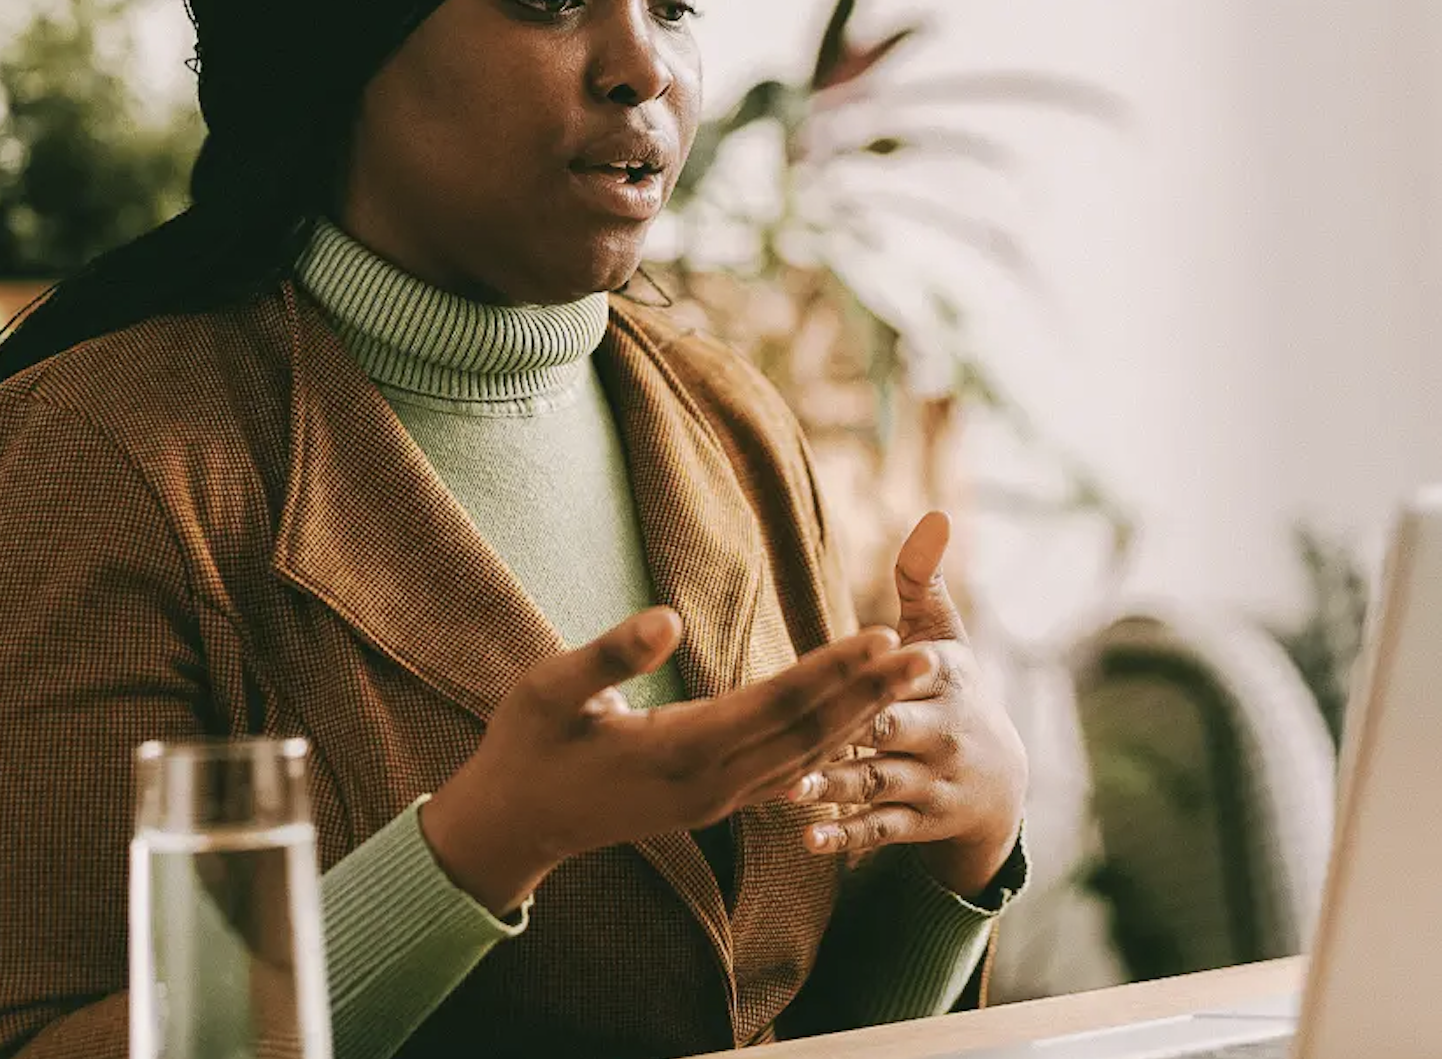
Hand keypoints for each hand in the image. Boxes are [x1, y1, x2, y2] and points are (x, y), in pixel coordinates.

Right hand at [421, 606, 937, 915]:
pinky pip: (783, 773)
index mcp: (678, 749)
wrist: (514, 824)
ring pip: (804, 757)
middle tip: (927, 653)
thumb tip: (667, 617)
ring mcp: (714, 801)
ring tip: (905, 678)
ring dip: (858, 716)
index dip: (833, 668)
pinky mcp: (710, 806)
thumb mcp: (551, 688)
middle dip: (870, 692)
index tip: (881, 635)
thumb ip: (611, 653)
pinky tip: (854, 725)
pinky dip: (825, 745)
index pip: (776, 703)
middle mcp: (710, 784)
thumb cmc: (527, 745)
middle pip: (808, 733)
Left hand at [785, 512, 1029, 898]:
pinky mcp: (917, 822)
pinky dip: (846, 835)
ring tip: (789, 788)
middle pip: (892, 730)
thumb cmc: (953, 691)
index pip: (912, 671)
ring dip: (834, 786)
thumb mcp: (948, 635)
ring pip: (878, 784)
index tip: (860, 659)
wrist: (1000, 783)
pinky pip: (880, 832)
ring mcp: (929, 782)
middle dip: (855, 731)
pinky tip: (809, 838)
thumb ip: (924, 578)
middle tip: (802, 732)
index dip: (889, 667)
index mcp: (944, 681)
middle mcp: (941, 733)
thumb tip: (935, 513)